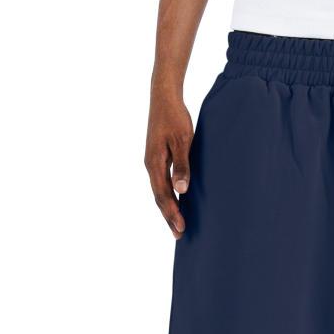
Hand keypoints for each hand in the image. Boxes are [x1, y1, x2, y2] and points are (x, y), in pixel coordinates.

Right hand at [146, 87, 194, 239]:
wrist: (164, 98)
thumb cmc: (175, 117)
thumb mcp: (182, 141)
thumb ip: (182, 166)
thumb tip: (181, 190)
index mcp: (154, 164)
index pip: (164, 196)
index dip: (172, 214)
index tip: (181, 229)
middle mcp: (151, 165)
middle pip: (160, 197)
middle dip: (170, 216)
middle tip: (180, 234)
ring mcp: (153, 161)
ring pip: (160, 190)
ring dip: (169, 207)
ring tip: (178, 223)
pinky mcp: (158, 157)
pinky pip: (162, 181)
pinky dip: (169, 194)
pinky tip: (177, 199)